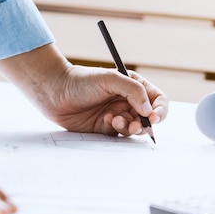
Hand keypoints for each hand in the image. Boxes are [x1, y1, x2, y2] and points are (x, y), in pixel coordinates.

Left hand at [0, 44, 168, 136]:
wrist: (55, 92)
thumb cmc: (81, 80)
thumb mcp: (110, 78)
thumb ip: (133, 91)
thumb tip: (148, 109)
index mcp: (133, 85)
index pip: (157, 99)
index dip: (159, 109)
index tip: (153, 117)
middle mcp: (128, 100)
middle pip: (149, 117)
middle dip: (144, 123)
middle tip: (134, 125)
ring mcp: (118, 114)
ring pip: (135, 128)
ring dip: (129, 127)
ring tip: (114, 121)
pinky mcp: (106, 127)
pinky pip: (120, 135)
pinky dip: (117, 130)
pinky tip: (104, 121)